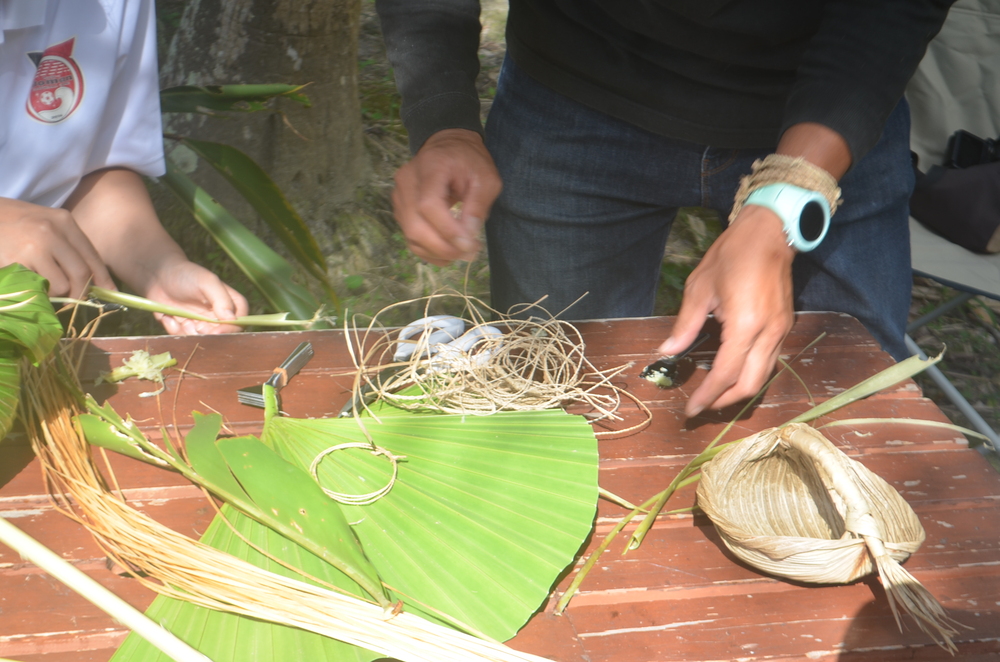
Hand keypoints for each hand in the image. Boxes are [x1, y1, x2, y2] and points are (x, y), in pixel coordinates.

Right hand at [0, 197, 115, 297]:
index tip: (109, 292)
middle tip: (72, 298)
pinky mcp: (16, 262)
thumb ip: (69, 247)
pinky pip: (37, 289)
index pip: (92, 256)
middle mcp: (52, 232)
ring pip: (60, 285)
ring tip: (41, 283)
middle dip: (79, 291)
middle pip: (81, 274)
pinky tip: (28, 282)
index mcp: (64, 222)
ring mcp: (33, 247)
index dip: (102, 278)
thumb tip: (97, 280)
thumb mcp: (46, 224)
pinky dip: (36, 292)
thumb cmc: (15, 223)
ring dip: (54, 293)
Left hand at [143, 259, 248, 334]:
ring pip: (201, 340)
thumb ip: (221, 299)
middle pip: (220, 336)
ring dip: (188, 332)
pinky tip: (168, 317)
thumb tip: (232, 318)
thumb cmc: (187, 275)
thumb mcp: (207, 282)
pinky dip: (174, 330)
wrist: (159, 275)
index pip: (239, 322)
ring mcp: (202, 324)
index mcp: (231, 303)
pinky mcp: (186, 328)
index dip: (229, 330)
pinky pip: (184, 338)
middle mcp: (219, 316)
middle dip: (205, 334)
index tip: (215, 331)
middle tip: (192, 324)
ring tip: (178, 317)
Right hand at [391, 129, 501, 264]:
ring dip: (436, 252)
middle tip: (468, 253)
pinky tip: (447, 254)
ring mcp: (399, 196)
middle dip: (443, 247)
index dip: (447, 230)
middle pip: (415, 225)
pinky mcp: (400, 208)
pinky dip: (428, 251)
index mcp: (430, 168)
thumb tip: (468, 236)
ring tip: (461, 254)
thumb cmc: (469, 160)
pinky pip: (409, 236)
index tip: (469, 244)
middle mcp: (407, 181)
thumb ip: (478, 205)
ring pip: (410, 235)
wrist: (447, 146)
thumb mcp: (486, 178)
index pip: (428, 205)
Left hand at [660, 205, 795, 416]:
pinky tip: (733, 373)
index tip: (690, 410)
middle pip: (750, 384)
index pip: (725, 374)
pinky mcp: (785, 325)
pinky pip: (769, 360)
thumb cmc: (732, 255)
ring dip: (739, 391)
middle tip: (702, 407)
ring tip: (715, 395)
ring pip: (764, 376)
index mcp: (745, 325)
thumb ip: (685, 325)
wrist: (769, 232)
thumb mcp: (699, 288)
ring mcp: (781, 330)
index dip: (707, 396)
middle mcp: (768, 333)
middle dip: (725, 401)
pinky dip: (751, 374)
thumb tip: (667, 352)